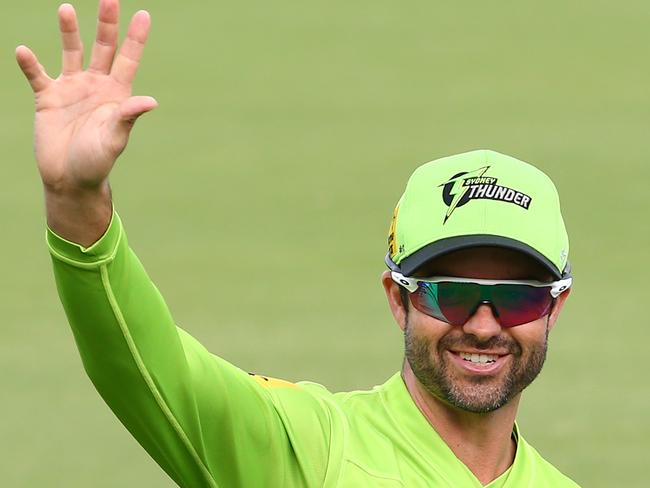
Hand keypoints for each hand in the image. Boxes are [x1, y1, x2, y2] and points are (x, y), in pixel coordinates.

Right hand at [16, 0, 155, 243]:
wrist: (70, 179)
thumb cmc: (98, 161)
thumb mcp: (115, 138)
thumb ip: (128, 116)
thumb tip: (151, 101)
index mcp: (117, 94)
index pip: (128, 59)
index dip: (136, 38)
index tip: (144, 14)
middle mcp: (95, 85)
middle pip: (103, 48)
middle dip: (106, 24)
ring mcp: (71, 89)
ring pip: (71, 53)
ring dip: (69, 32)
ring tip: (67, 9)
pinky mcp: (47, 98)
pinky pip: (37, 76)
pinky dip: (30, 64)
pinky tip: (23, 52)